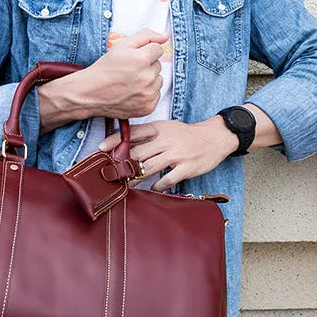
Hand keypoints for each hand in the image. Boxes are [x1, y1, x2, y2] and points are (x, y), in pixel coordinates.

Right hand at [38, 28, 167, 131]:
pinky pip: (156, 95)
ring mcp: (148, 94)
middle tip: (129, 70)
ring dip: (148, 80)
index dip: (145, 52)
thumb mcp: (122, 45)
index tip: (133, 58)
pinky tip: (132, 92)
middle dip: (146, 66)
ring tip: (130, 82)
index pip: (158, 49)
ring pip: (158, 81)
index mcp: (142, 59)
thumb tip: (165, 36)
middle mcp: (148, 77)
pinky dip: (147, 93)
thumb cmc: (105, 68)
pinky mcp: (148, 107)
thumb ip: (146, 36)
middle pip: (158, 65)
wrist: (91, 93)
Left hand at [99, 118, 237, 191]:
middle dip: (121, 165)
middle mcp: (166, 140)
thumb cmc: (185, 135)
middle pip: (137, 153)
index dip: (115, 140)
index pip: (133, 133)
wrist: (215, 137)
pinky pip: (167, 179)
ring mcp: (177, 154)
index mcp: (159, 128)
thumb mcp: (166, 128)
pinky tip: (153, 188)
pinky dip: (158, 186)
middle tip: (110, 175)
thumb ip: (147, 135)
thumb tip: (122, 144)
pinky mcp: (187, 167)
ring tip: (126, 185)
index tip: (100, 148)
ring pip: (149, 168)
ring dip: (135, 178)